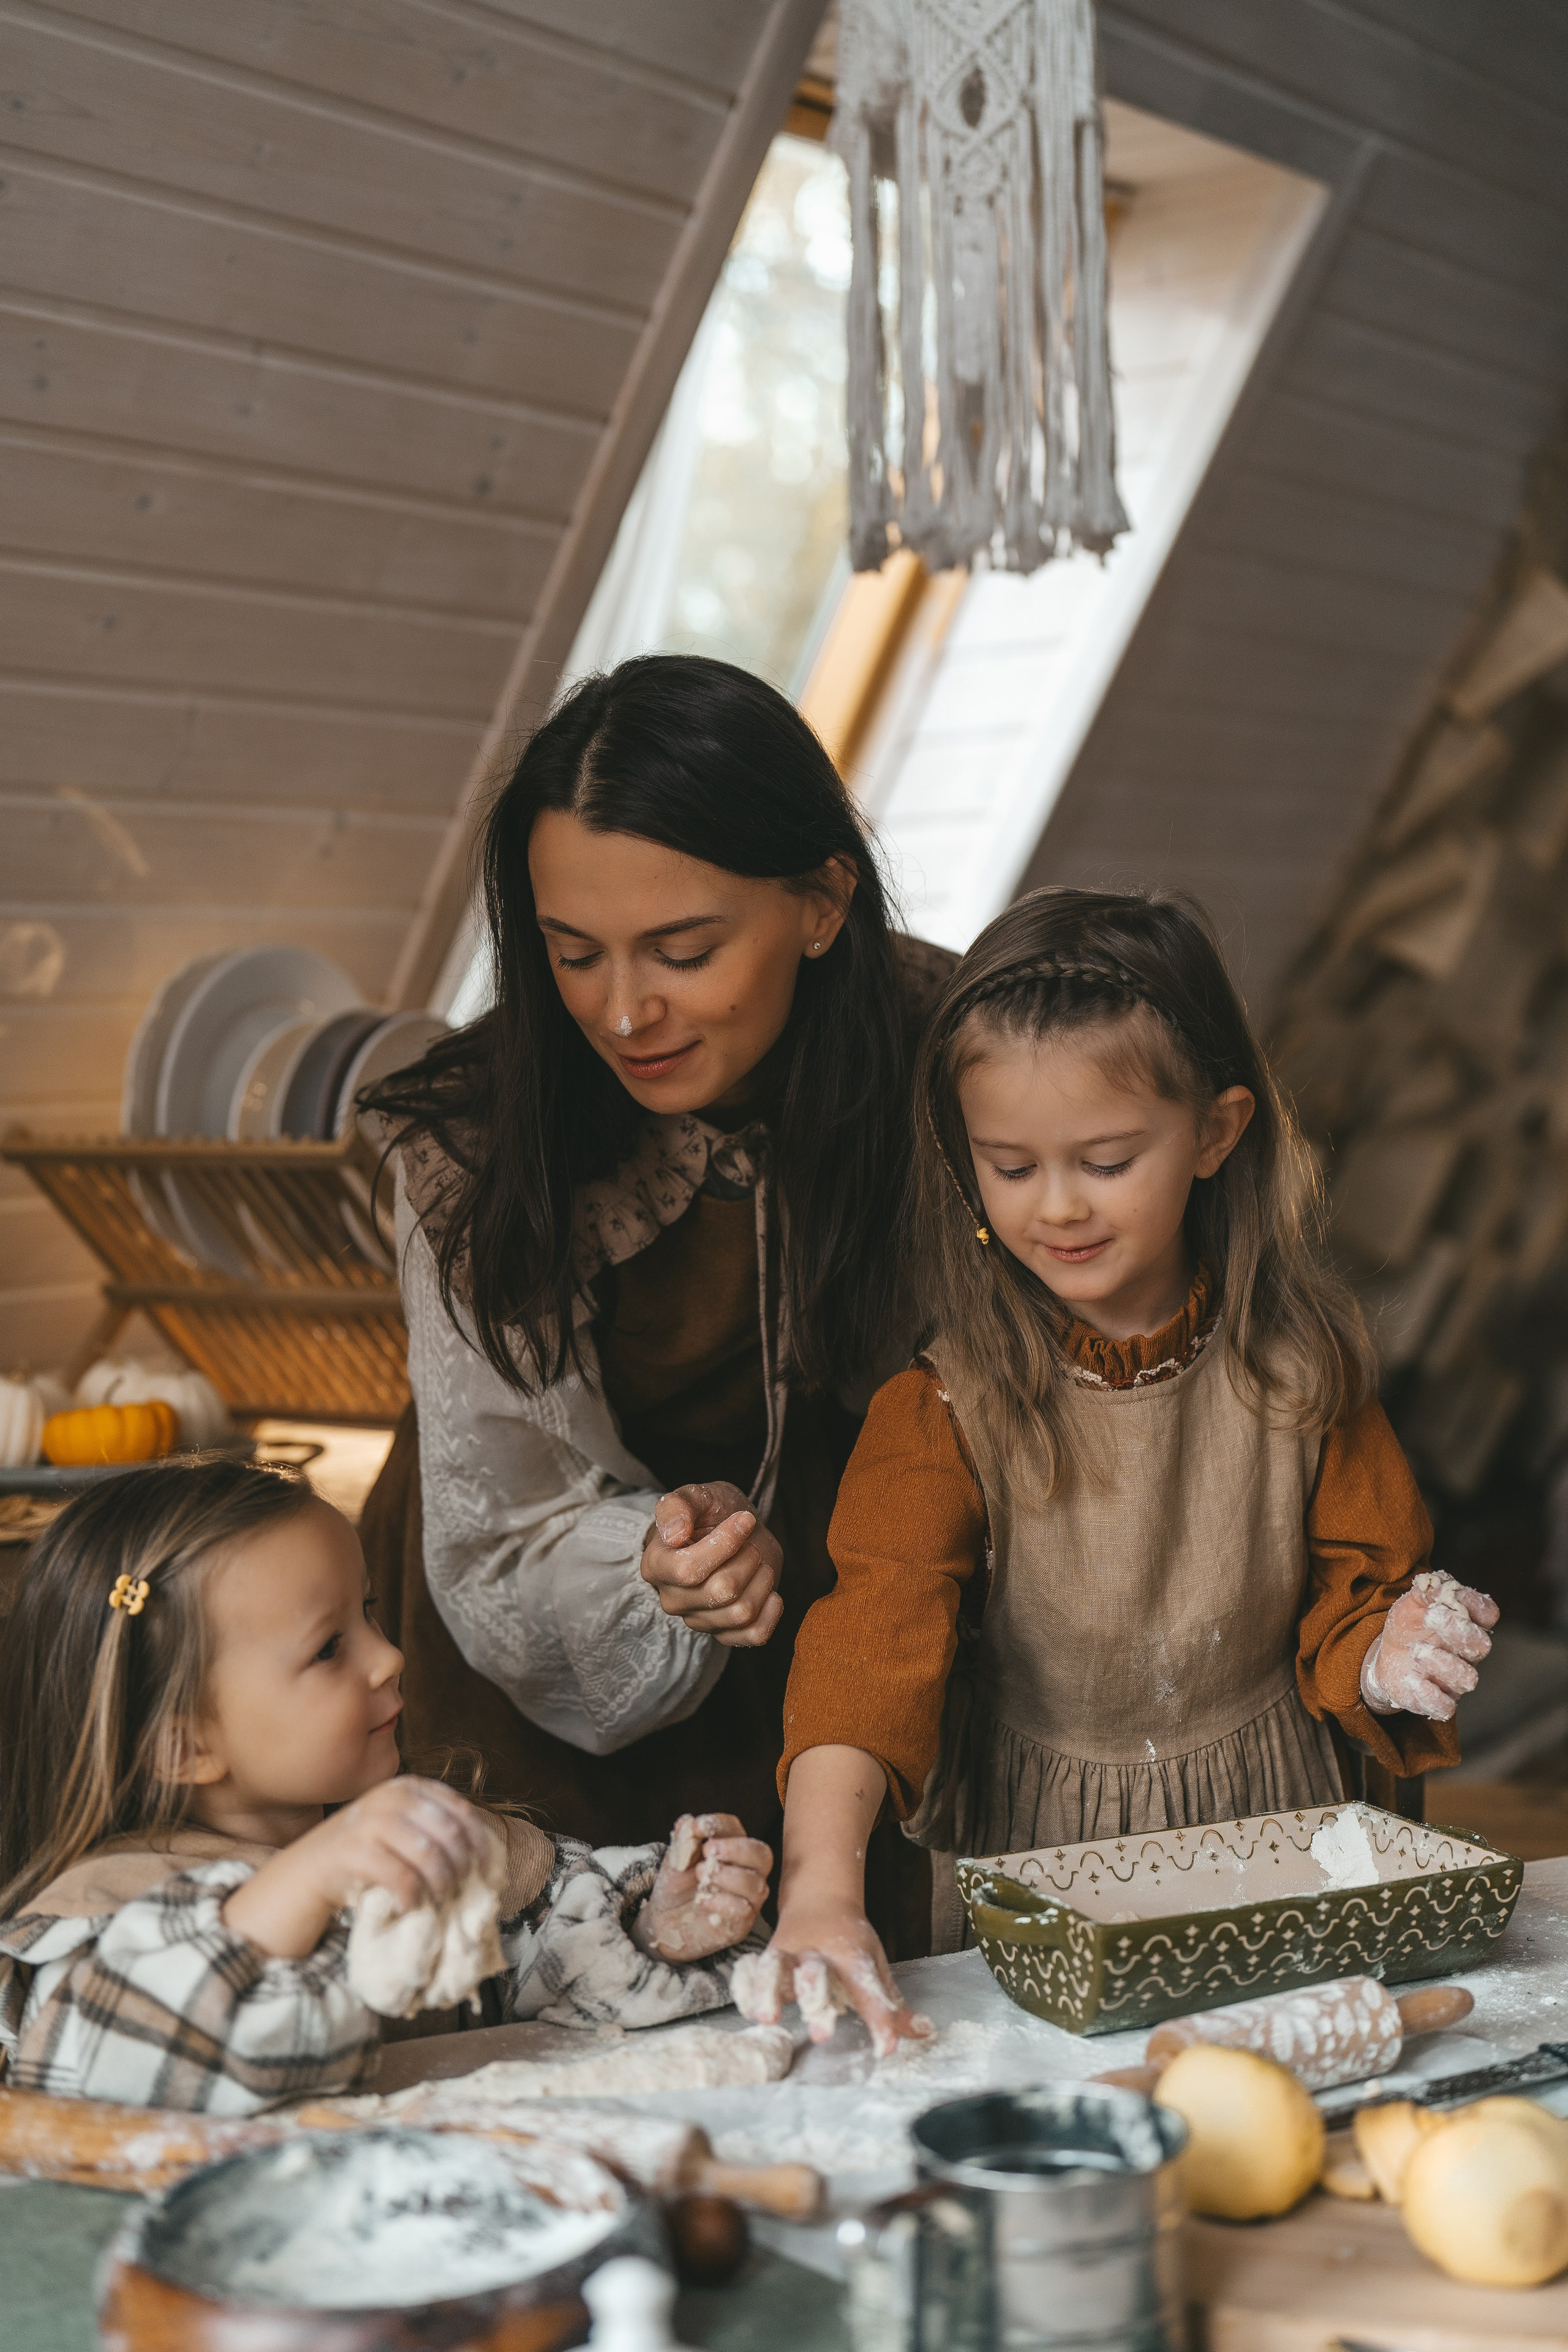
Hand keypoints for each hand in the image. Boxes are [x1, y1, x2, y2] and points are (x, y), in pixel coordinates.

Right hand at [222, 1778, 492, 1959]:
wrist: (307, 1871)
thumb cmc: (363, 1853)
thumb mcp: (400, 1828)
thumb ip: (433, 1826)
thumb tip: (481, 1851)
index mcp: (407, 1787)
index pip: (459, 1809)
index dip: (477, 1839)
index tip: (484, 1865)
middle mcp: (390, 1798)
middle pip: (449, 1834)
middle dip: (462, 1866)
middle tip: (461, 1888)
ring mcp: (371, 1822)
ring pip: (430, 1855)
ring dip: (440, 1883)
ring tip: (438, 1898)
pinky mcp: (354, 1851)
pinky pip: (402, 1877)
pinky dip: (412, 1895)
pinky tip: (409, 1905)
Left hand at [633, 1812, 772, 1961]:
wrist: (664, 1922)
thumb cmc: (676, 1886)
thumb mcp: (675, 1859)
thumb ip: (683, 1840)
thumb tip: (687, 1821)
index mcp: (732, 1847)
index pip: (735, 1828)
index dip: (718, 1824)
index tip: (696, 1827)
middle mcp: (747, 1870)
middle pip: (761, 1854)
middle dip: (736, 1849)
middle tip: (708, 1850)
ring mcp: (747, 1898)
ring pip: (756, 1883)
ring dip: (728, 1876)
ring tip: (701, 1875)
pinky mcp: (741, 1922)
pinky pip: (745, 1910)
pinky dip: (724, 1902)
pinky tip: (703, 1899)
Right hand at [640, 1482, 783, 1648]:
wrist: (734, 1533)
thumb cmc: (710, 1513)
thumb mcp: (694, 1495)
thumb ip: (677, 1506)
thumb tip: (675, 1534)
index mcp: (656, 1566)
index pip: (689, 1570)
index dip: (725, 1544)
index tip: (744, 1520)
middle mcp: (672, 1599)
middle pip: (723, 1591)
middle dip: (748, 1559)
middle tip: (749, 1543)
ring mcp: (698, 1620)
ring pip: (742, 1612)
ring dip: (762, 1580)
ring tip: (757, 1561)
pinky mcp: (725, 1633)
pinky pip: (755, 1635)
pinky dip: (772, 1611)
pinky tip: (770, 1590)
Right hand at [735, 1904, 932, 2060]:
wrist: (818, 1900)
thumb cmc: (849, 1943)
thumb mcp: (875, 1967)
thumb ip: (892, 2004)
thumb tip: (924, 2033)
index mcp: (850, 1954)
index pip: (866, 1986)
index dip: (878, 2018)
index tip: (886, 2048)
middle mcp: (817, 1953)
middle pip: (815, 1972)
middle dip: (816, 1999)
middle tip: (822, 2035)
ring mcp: (788, 1953)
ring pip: (776, 1966)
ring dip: (771, 1991)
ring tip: (768, 2019)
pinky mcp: (766, 1958)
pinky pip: (750, 1972)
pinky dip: (745, 1989)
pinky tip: (746, 2010)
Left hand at [1361, 1570, 1497, 1720]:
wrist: (1388, 1653)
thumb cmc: (1409, 1624)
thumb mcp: (1414, 1600)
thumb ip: (1429, 1589)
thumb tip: (1439, 1583)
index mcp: (1467, 1624)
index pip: (1488, 1613)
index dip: (1474, 1604)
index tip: (1449, 1596)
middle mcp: (1467, 1654)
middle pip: (1481, 1646)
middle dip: (1459, 1630)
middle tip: (1431, 1615)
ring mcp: (1453, 1680)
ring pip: (1468, 1679)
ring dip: (1442, 1663)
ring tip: (1416, 1649)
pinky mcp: (1437, 1701)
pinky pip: (1445, 1708)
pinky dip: (1429, 1695)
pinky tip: (1411, 1678)